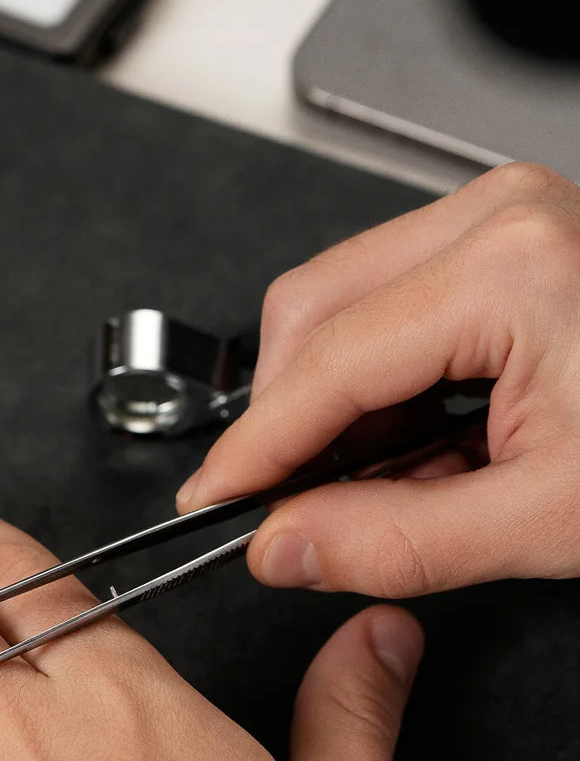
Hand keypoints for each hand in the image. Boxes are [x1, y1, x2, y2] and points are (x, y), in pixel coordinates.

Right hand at [177, 162, 579, 597]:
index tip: (215, 502)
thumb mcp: (559, 519)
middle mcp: (496, 216)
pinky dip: (377, 381)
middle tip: (287, 505)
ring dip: (332, 402)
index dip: (257, 447)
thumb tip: (287, 544)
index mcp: (511, 269)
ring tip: (371, 485)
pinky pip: (387, 298)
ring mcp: (500, 215)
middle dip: (288, 418)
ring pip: (338, 300)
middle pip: (313, 311)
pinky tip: (407, 444)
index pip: (328, 363)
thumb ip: (400, 538)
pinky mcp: (503, 237)